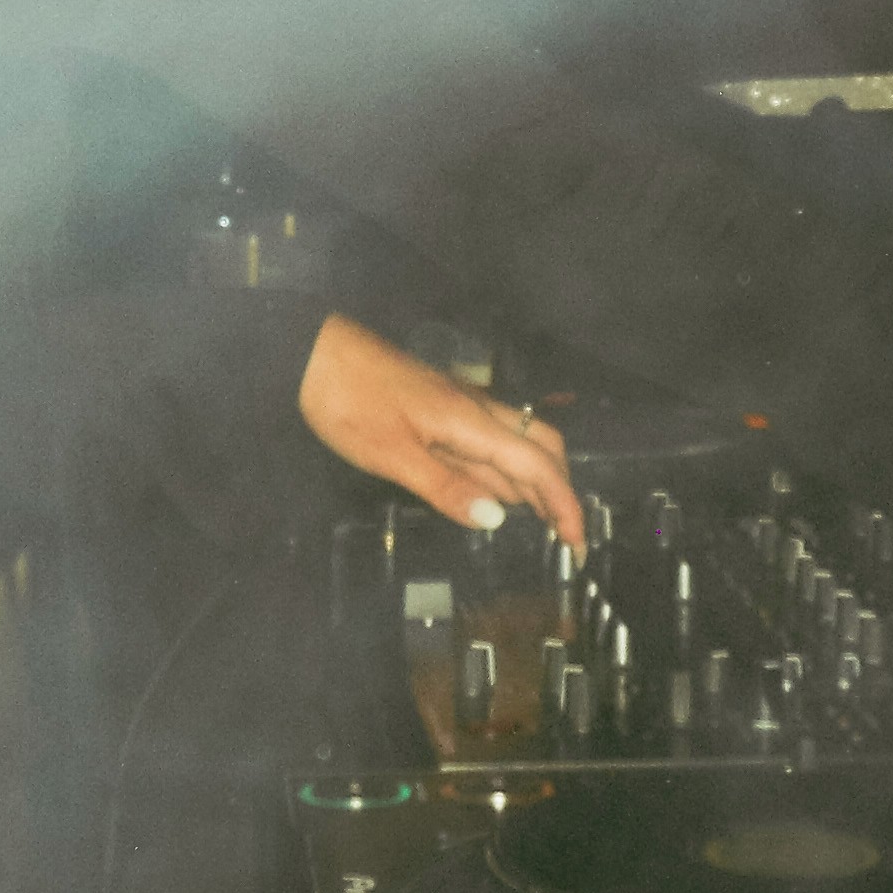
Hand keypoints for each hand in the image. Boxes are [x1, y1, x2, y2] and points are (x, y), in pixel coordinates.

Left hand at [299, 313, 585, 550]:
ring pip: (514, 446)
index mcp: (469, 421)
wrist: (314, 353)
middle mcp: (474, 411)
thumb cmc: (346, 397)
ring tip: (541, 525)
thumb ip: (445, 487)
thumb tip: (494, 519)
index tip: (578, 540)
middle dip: (561, 490)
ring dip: (533, 484)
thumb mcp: (391, 454)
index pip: (537, 464)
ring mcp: (458, 408)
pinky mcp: (440, 410)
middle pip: (541, 446)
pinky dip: (501, 473)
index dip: (563, 504)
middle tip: (565, 535)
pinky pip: (485, 444)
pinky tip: (494, 495)